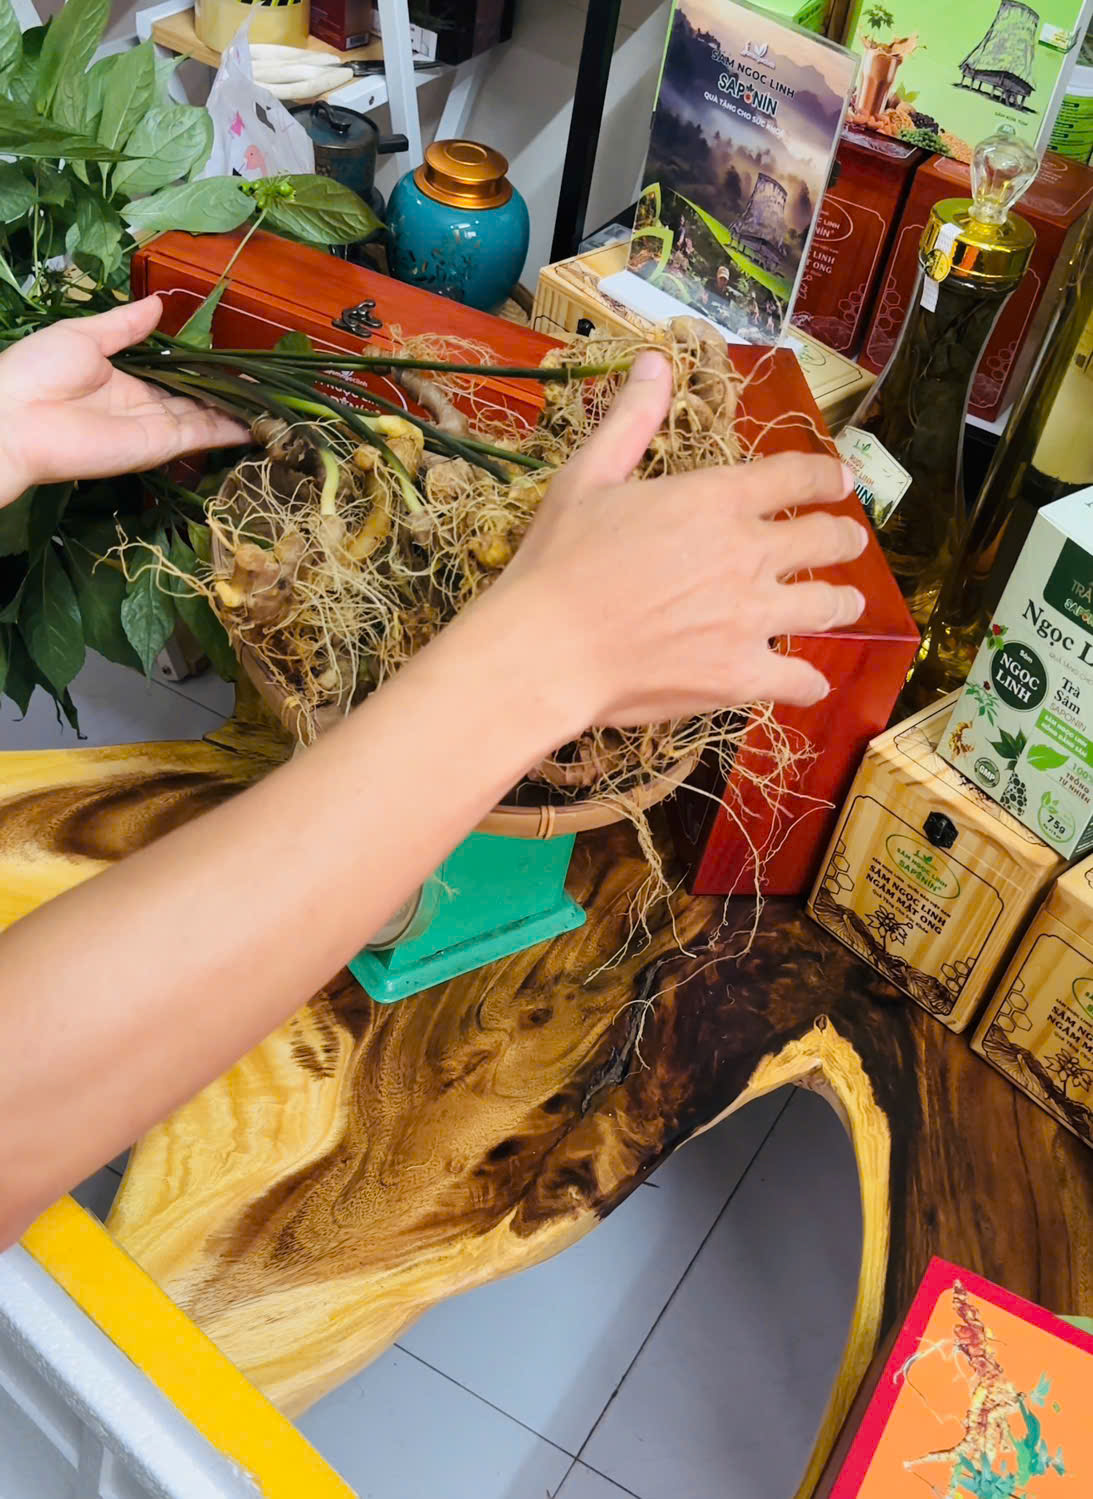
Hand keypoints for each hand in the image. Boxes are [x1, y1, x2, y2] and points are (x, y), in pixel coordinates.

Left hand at [0, 296, 248, 504]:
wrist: (15, 418)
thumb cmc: (37, 372)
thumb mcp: (84, 336)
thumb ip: (124, 325)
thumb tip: (158, 304)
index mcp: (127, 380)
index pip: (176, 378)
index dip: (205, 371)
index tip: (234, 363)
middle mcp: (147, 408)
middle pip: (198, 400)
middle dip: (230, 393)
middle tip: (265, 382)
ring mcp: (156, 429)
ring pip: (208, 419)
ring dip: (239, 411)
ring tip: (274, 400)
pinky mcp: (161, 446)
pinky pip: (203, 436)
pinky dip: (232, 430)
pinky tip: (260, 421)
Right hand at [497, 351, 867, 721]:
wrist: (546, 649)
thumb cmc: (558, 561)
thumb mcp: (587, 476)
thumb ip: (632, 420)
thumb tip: (656, 362)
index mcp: (716, 499)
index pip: (797, 477)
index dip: (827, 477)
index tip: (841, 481)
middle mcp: (748, 554)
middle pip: (825, 540)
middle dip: (843, 538)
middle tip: (847, 542)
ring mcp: (751, 618)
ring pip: (827, 606)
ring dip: (843, 602)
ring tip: (846, 604)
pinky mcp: (741, 676)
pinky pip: (799, 680)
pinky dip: (808, 681)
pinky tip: (810, 683)